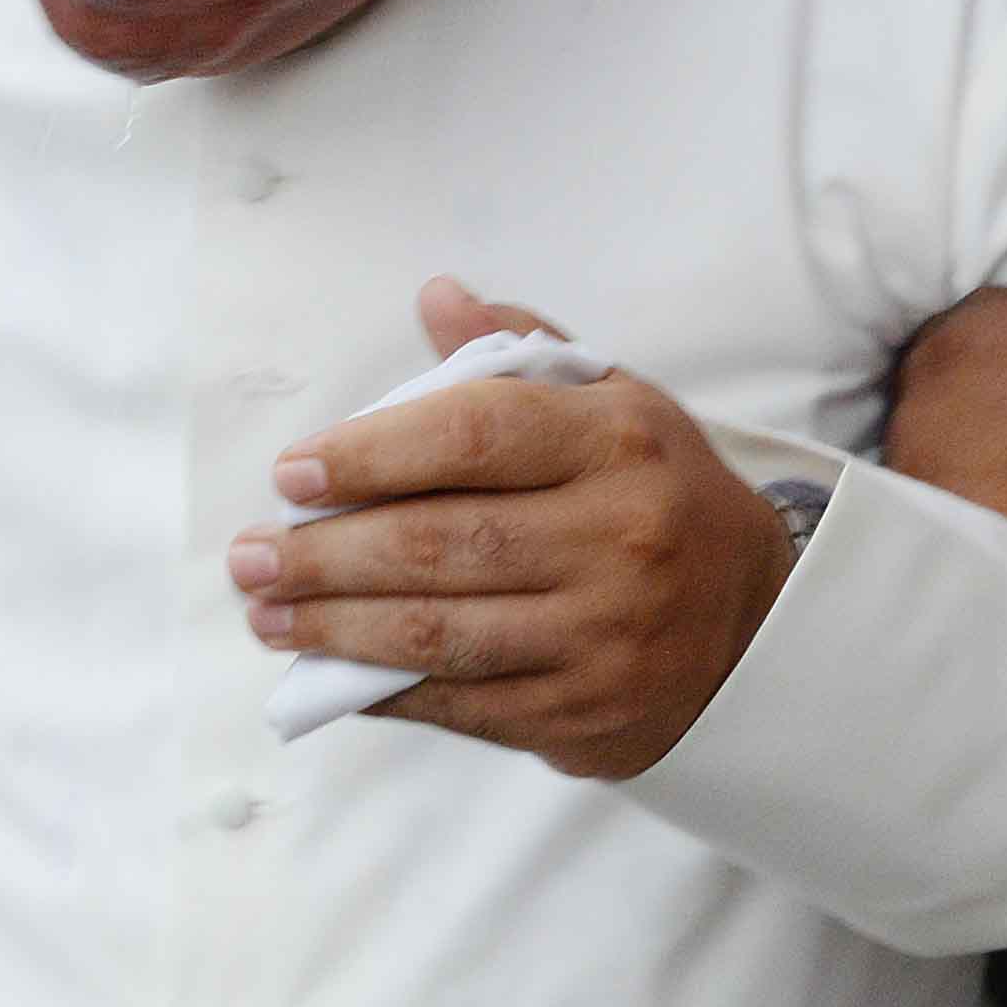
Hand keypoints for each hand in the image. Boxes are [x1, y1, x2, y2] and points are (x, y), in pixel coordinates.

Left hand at [224, 278, 797, 781]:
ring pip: (440, 632)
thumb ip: (521, 350)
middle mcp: (618, 537)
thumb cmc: (658, 497)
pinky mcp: (586, 712)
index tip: (294, 474)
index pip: (472, 434)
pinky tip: (329, 670)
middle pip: (439, 544)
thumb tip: (436, 294)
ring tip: (266, 613)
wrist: (757, 626)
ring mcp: (603, 634)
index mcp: (618, 441)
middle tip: (249, 556)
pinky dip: (385, 688)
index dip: (368, 454)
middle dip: (325, 554)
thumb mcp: (616, 403)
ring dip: (333, 627)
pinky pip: (462, 703)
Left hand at [882, 169, 1006, 600]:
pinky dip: (947, 520)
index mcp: (982, 315)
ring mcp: (923, 442)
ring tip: (1005, 493)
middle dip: (964, 416)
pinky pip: (921, 515)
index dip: (992, 371)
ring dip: (950, 467)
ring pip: (921, 453)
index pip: (961, 337)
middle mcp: (936, 372)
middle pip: (933, 394)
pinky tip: (991, 529)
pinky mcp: (931, 508)